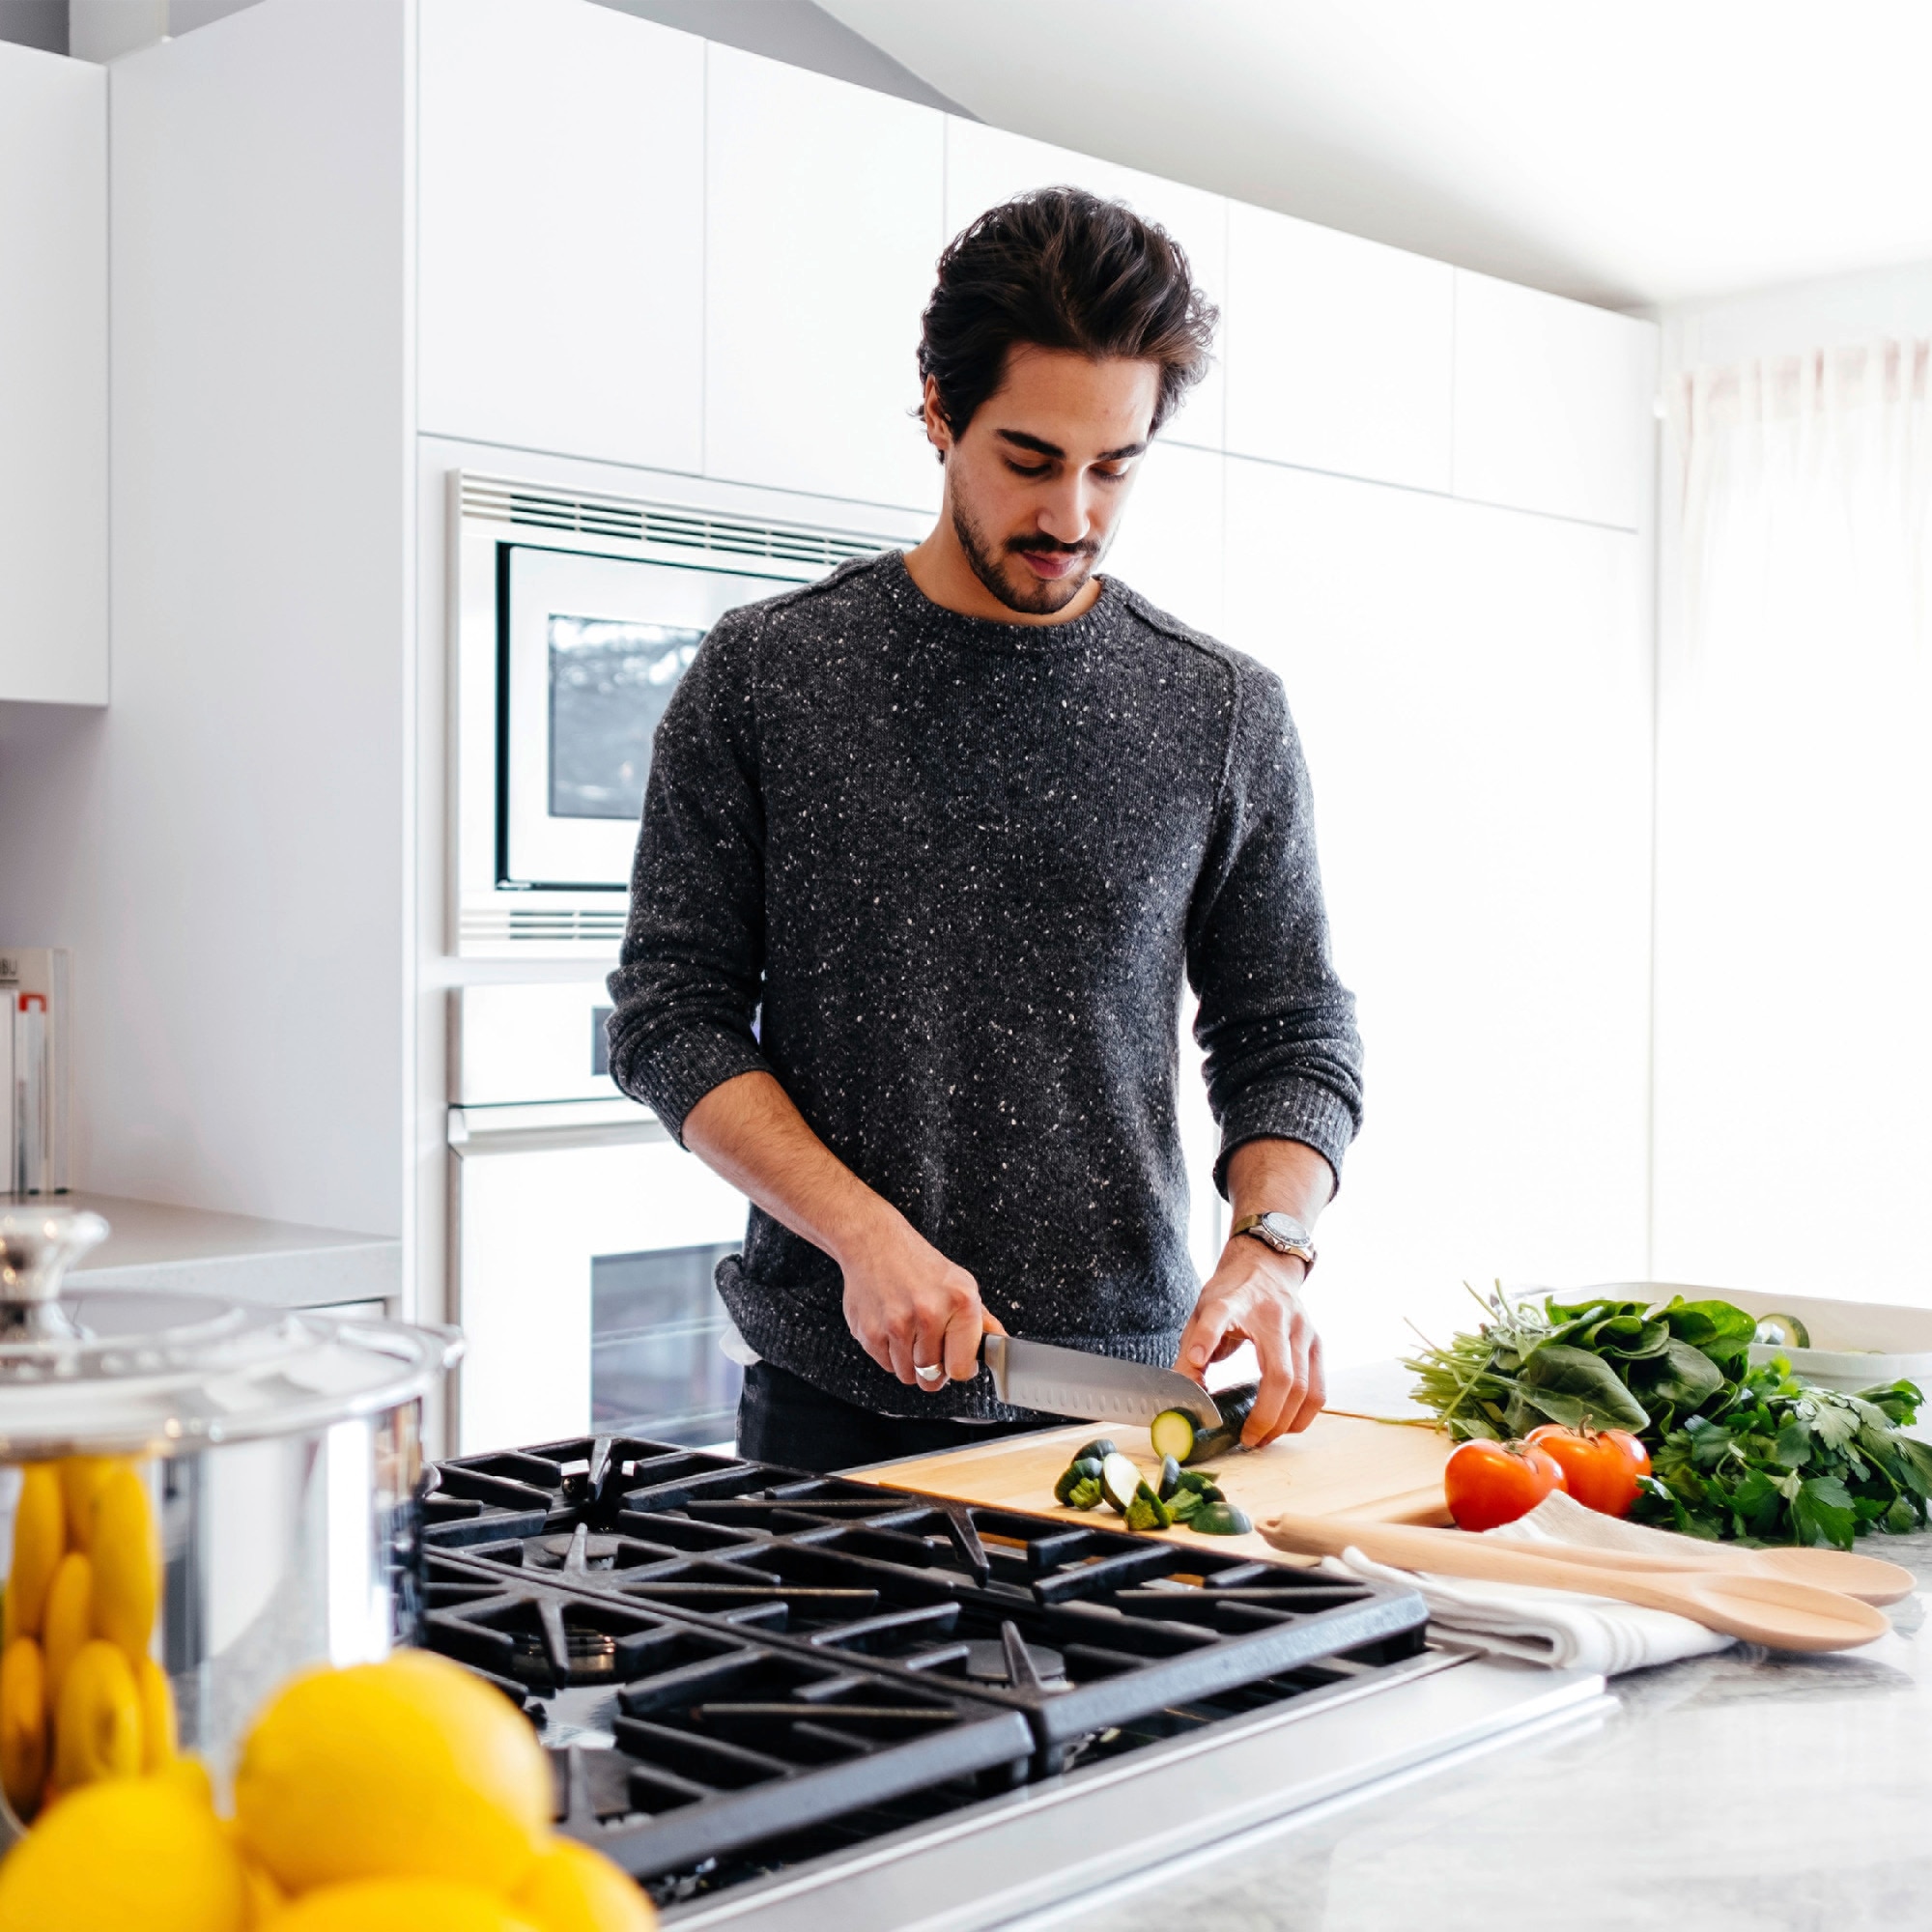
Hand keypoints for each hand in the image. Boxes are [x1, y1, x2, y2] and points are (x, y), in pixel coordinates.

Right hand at [838, 1210, 1005, 1390]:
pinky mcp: (870, 1331)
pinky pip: (885, 1365)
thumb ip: (981, 1319)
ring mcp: (898, 1324)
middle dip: (932, 1368)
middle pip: (932, 1378)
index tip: (954, 1360)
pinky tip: (891, 1326)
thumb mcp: (958, 1283)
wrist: (874, 1242)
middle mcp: (930, 1313)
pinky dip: (888, 1353)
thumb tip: (1001, 1342)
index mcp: (961, 1302)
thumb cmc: (916, 1263)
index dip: (958, 1368)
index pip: (962, 1368)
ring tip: (908, 1331)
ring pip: (908, 1375)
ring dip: (909, 1362)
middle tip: (928, 1344)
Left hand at [1175, 1237, 1324, 1445]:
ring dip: (1287, 1422)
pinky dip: (1304, 1413)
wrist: (1266, 1265)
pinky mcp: (1317, 1342)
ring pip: (1305, 1388)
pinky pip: (1318, 1388)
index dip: (1206, 1337)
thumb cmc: (1232, 1292)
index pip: (1218, 1316)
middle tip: (1248, 1439)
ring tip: (1265, 1437)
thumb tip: (1185, 1395)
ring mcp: (1302, 1330)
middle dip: (1266, 1417)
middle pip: (1281, 1376)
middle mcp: (1275, 1316)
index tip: (1196, 1358)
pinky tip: (1286, 1424)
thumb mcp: (1202, 1311)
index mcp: (1235, 1302)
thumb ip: (1191, 1348)